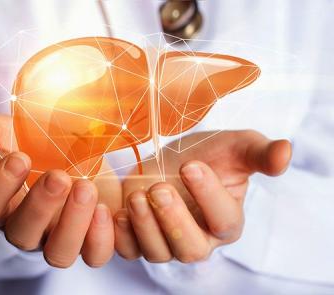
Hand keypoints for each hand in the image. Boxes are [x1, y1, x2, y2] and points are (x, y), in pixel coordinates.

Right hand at [0, 114, 118, 267]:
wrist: (83, 155)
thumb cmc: (43, 147)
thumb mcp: (16, 134)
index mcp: (4, 203)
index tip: (19, 157)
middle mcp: (29, 228)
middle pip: (22, 235)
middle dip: (40, 206)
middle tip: (58, 175)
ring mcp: (60, 238)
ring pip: (59, 254)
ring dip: (73, 223)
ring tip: (86, 187)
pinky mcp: (91, 241)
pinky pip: (95, 256)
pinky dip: (101, 238)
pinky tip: (106, 209)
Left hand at [115, 130, 291, 261]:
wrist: (164, 161)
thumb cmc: (202, 155)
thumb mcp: (233, 146)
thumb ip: (259, 153)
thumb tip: (286, 153)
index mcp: (226, 220)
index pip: (224, 220)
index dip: (209, 196)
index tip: (191, 165)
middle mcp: (198, 238)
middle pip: (191, 249)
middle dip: (174, 220)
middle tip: (159, 188)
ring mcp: (166, 243)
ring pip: (158, 252)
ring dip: (145, 224)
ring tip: (137, 195)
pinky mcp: (139, 241)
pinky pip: (128, 250)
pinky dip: (120, 235)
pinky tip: (115, 211)